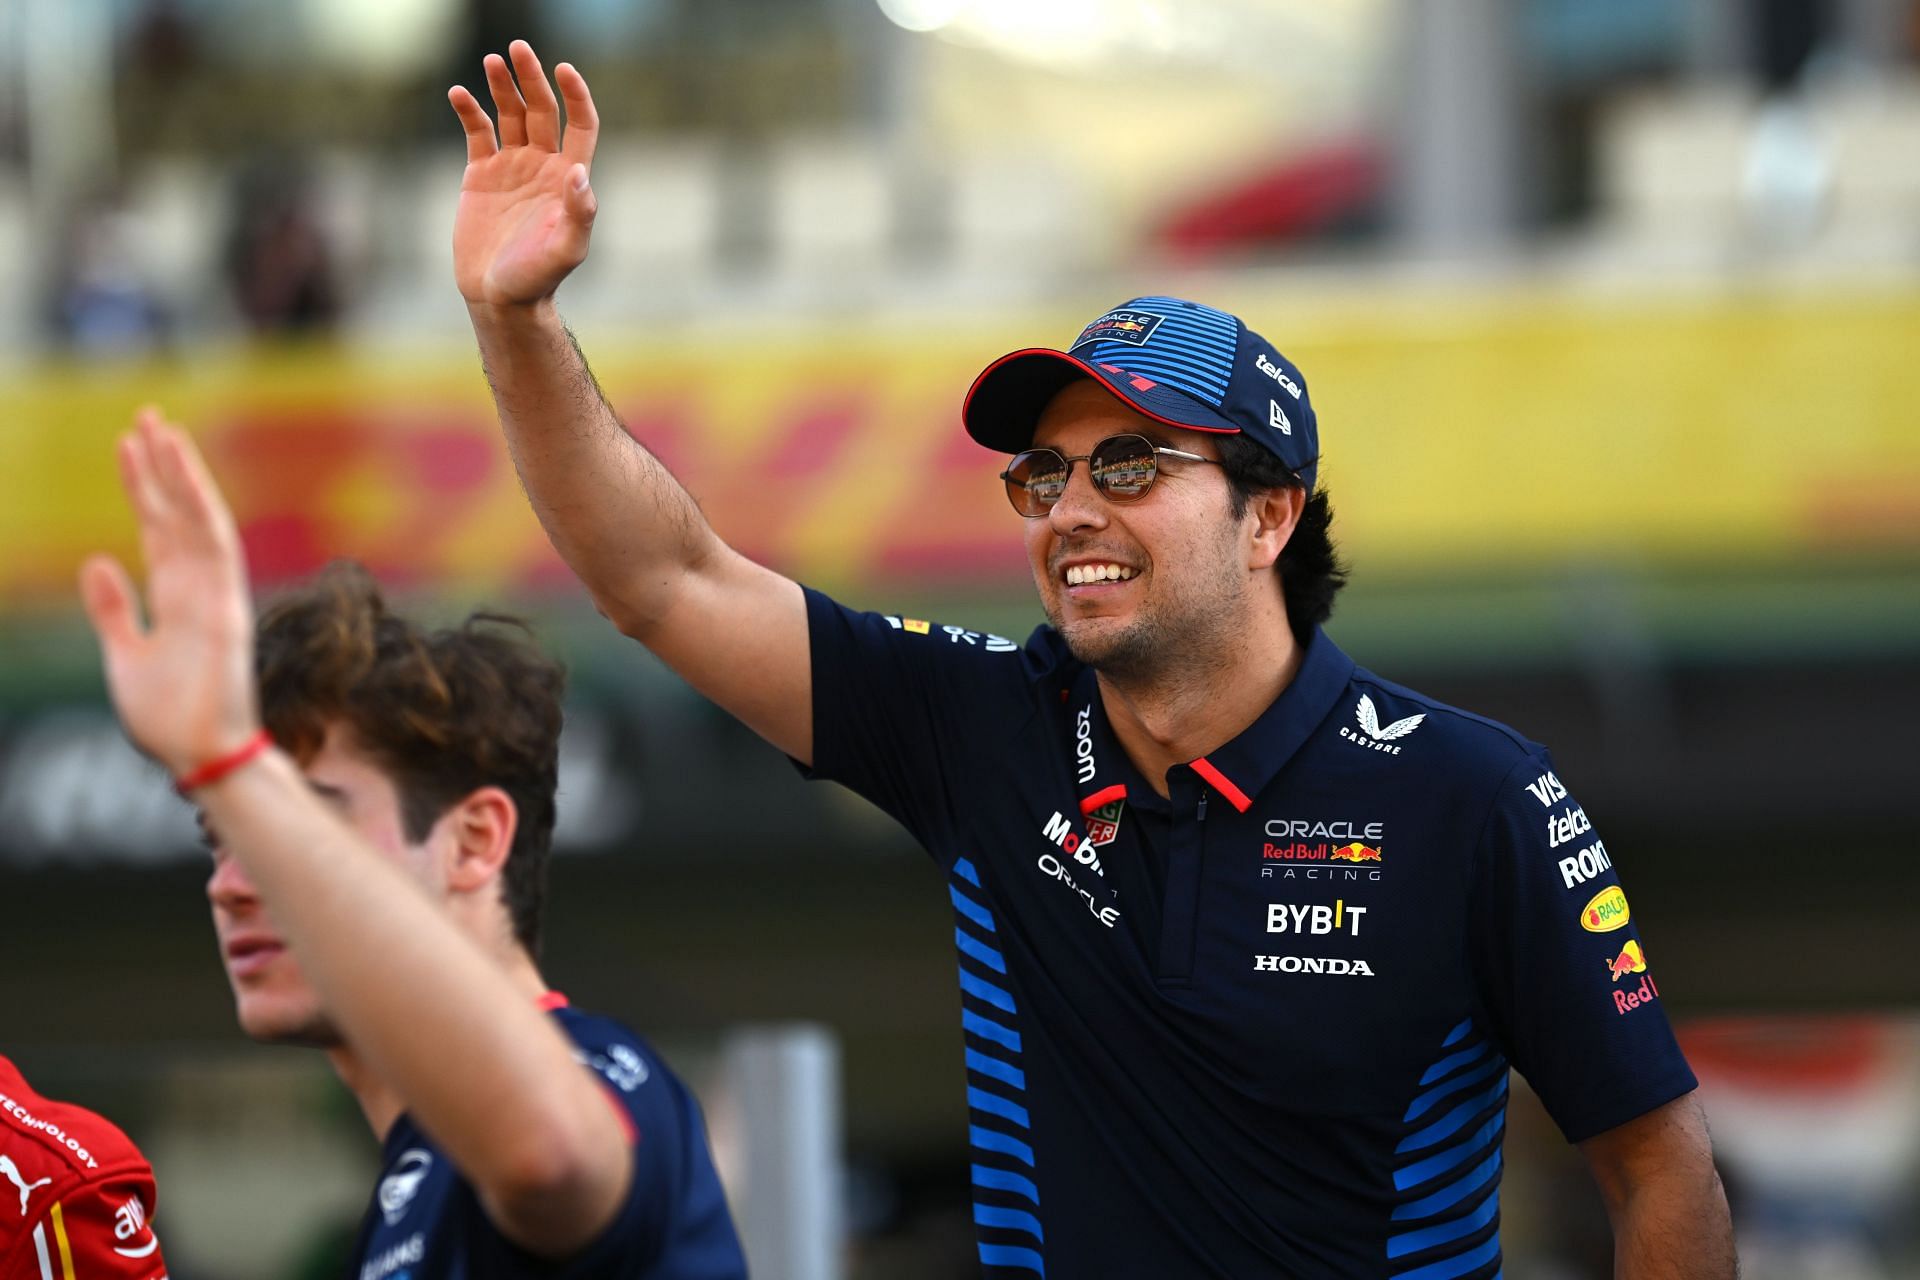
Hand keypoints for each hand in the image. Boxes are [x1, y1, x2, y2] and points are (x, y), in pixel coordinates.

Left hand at [80, 408, 260, 778]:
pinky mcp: (225, 604)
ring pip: (198, 518)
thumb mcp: (123, 656)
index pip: (158, 529)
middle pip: (178, 513)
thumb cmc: (166, 718)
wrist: (196, 756)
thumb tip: (97, 559)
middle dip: (162, 465)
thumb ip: (113, 609)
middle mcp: (199, 588)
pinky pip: (214, 544)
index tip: (128, 445)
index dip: (142, 488)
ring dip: (180, 472)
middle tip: (146, 415)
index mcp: (176, 599)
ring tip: (160, 427)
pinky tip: (183, 471)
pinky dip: (200, 504)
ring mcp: (216, 593)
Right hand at [449, 41, 600, 307]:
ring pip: (509, 114)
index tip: (564, 70)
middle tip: (518, 49)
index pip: (580, 124)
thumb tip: (581, 174)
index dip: (575, 95)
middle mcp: (543, 165)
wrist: (499, 295)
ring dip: (502, 86)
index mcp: (568, 178)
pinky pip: (478, 132)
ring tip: (492, 62)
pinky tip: (461, 94)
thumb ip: (579, 214)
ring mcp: (512, 167)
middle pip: (542, 110)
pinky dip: (470, 110)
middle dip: (532, 79)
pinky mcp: (481, 174)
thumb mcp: (566, 250)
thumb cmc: (538, 278)